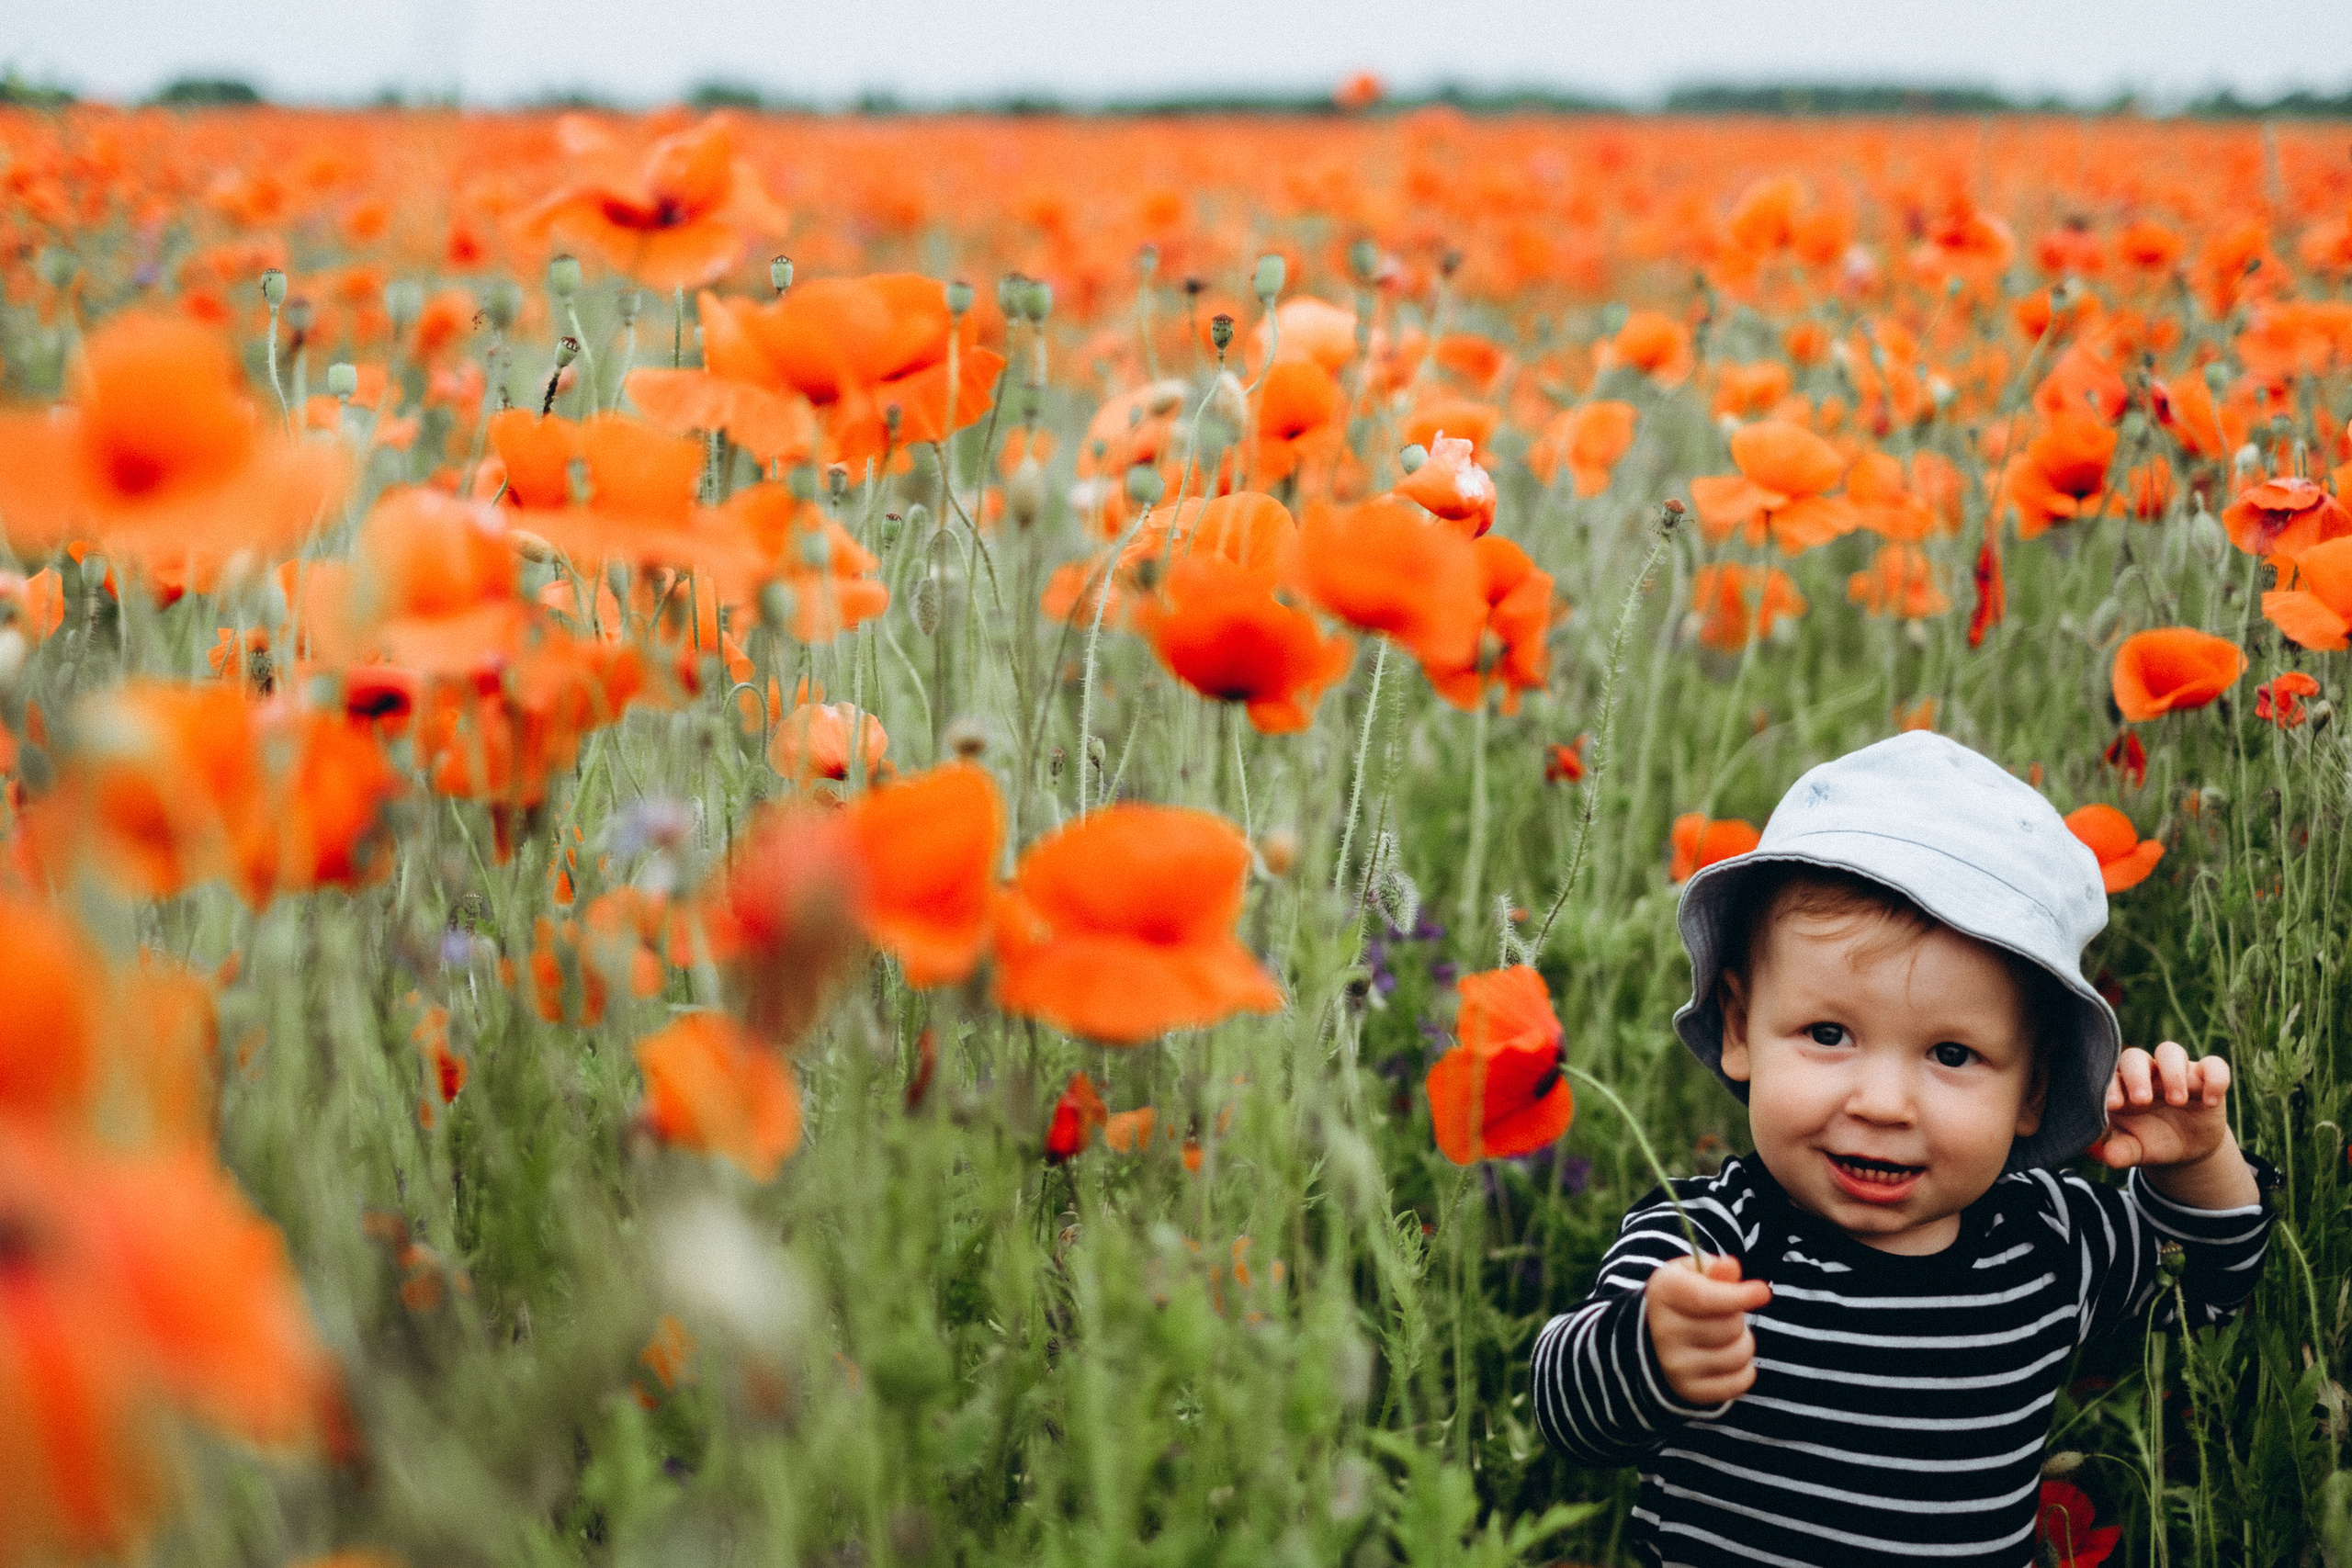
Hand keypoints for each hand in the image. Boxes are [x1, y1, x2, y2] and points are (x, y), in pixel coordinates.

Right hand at [1645, 1253, 1770, 1406]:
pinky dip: (1743, 1370)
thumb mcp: (1694, 1273)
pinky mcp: (1690, 1390)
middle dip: (1738, 1318)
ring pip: (1738, 1355)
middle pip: (1730, 1327)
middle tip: (1724, 1315)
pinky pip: (1740, 1381)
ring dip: (1743, 1343)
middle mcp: (1664, 1331)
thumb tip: (1732, 1268)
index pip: (1708, 1299)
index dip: (1741, 1296)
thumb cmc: (1684, 1297)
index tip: (1763, 1292)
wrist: (1654, 1335)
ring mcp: (1675, 1365)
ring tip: (1726, 1336)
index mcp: (1663, 1292)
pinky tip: (1726, 1359)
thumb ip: (1716, 1270)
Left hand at [2093, 1042, 2231, 1170]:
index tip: (2114, 1105)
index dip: (2110, 1086)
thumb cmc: (2152, 1141)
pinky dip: (2215, 1079)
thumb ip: (2121, 1151)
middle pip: (2136, 1057)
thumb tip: (2108, 1158)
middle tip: (2142, 1101)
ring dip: (2172, 1073)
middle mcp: (2146, 1074)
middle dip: (2137, 1075)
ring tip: (2176, 1101)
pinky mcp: (2205, 1078)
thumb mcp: (2136, 1150)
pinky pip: (2214, 1065)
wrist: (2186, 1148)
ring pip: (2170, 1051)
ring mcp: (2176, 1072)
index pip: (2110, 1076)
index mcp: (2122, 1087)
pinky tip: (2210, 1103)